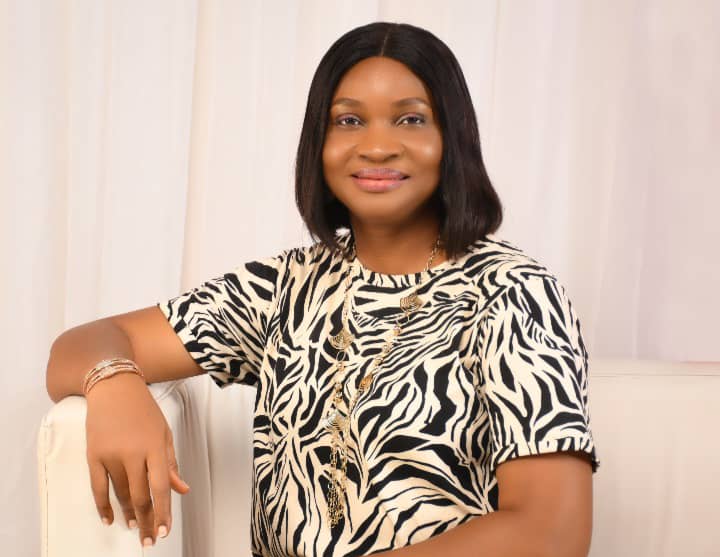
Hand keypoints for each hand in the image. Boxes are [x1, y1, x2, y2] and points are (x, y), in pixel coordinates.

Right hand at [84, 372, 190, 546]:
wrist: (114, 387)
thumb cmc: (145, 410)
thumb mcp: (164, 433)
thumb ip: (171, 464)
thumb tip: (182, 490)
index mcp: (154, 447)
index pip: (160, 487)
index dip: (163, 512)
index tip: (163, 532)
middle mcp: (132, 453)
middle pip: (139, 496)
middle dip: (146, 521)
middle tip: (148, 540)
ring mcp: (111, 455)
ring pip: (120, 494)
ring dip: (128, 515)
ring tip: (136, 528)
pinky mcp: (93, 455)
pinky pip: (97, 488)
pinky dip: (103, 506)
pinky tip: (110, 520)